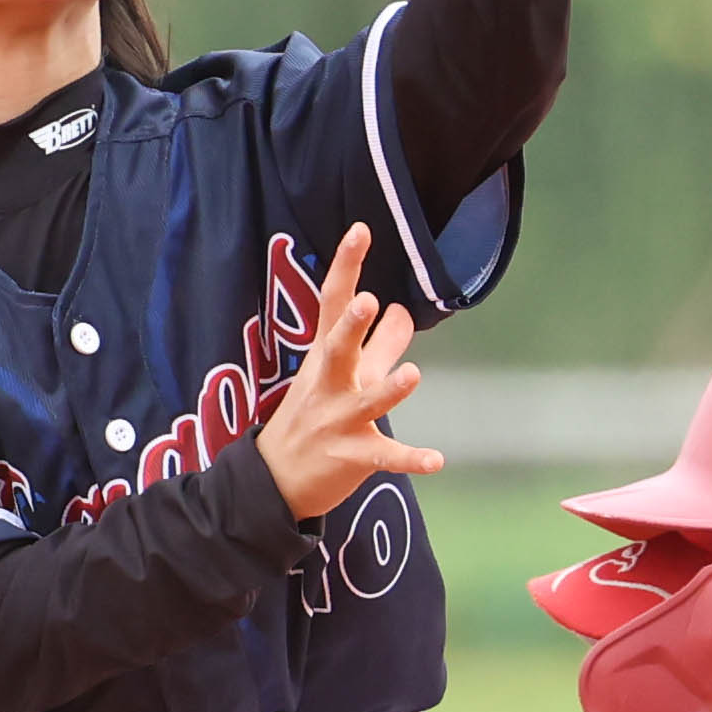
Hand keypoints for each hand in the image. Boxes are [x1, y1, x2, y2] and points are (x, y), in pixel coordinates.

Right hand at [258, 222, 443, 517]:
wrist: (274, 480)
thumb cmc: (313, 417)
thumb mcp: (344, 375)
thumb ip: (379, 344)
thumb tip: (402, 311)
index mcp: (326, 358)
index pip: (333, 304)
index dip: (346, 267)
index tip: (361, 231)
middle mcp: (329, 385)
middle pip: (337, 349)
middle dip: (351, 327)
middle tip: (367, 301)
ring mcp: (338, 422)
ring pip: (366, 404)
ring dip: (387, 390)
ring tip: (411, 374)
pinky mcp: (351, 457)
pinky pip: (384, 457)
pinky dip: (410, 459)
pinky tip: (437, 460)